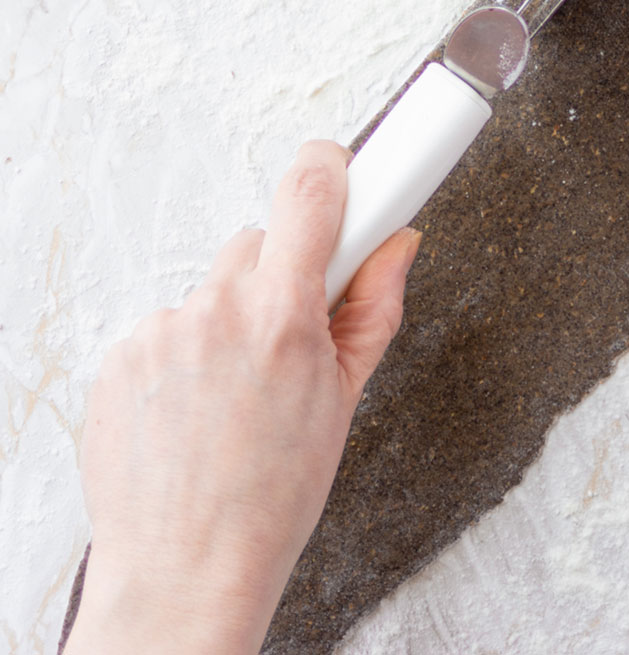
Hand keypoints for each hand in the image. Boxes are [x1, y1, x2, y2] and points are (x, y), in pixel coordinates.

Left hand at [65, 140, 419, 654]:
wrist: (186, 572)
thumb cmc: (272, 499)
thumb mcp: (345, 402)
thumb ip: (374, 310)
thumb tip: (398, 245)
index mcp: (281, 317)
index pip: (308, 191)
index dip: (330, 167)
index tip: (344, 166)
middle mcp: (216, 311)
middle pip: (256, 245)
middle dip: (278, 278)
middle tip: (285, 343)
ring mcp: (160, 332)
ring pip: (209, 291)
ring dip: (226, 323)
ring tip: (233, 399)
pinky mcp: (119, 357)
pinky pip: (164, 329)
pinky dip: (182, 357)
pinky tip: (192, 413)